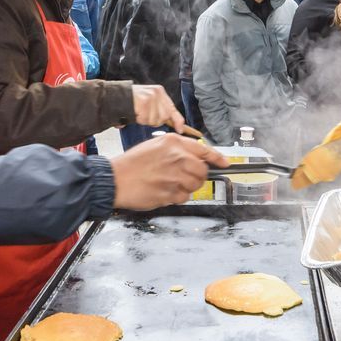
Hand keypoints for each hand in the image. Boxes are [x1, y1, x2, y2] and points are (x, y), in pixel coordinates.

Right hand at [111, 135, 229, 209]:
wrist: (115, 179)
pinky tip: (164, 191)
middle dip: (197, 176)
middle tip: (183, 177)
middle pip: (203, 171)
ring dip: (186, 187)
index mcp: (174, 143)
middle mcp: (177, 157)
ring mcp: (175, 176)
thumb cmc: (132, 163)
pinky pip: (184, 197)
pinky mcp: (171, 193)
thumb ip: (177, 150)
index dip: (218, 158)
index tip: (225, 163)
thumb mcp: (155, 145)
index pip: (204, 150)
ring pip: (195, 186)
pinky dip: (177, 197)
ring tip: (169, 183)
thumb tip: (195, 158)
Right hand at [131, 84, 183, 131]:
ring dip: (146, 120)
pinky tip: (135, 112)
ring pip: (154, 119)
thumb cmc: (132, 100)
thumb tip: (175, 124)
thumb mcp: (150, 101)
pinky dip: (139, 119)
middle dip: (155, 120)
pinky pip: (145, 118)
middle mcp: (157, 93)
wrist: (116, 94)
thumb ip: (161, 109)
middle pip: (164, 117)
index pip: (172, 109)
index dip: (178, 121)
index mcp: (160, 92)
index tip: (180, 129)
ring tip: (139, 112)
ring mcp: (151, 96)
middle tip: (145, 115)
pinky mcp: (144, 101)